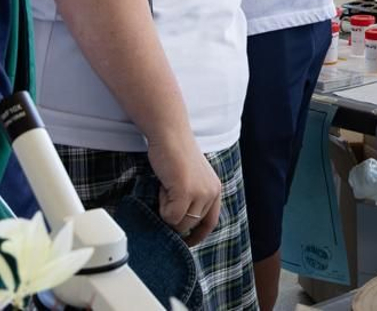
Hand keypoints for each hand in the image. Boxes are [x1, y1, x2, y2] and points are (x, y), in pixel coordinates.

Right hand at [148, 132, 221, 246]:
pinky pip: (170, 216)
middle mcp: (212, 192)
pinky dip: (162, 206)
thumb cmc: (175, 154)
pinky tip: (164, 185)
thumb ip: (191, 198)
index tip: (185, 243)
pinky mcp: (186, 192)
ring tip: (167, 187)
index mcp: (215, 189)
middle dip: (174, 217)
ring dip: (166, 210)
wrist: (170, 134)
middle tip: (167, 193)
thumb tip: (178, 227)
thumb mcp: (190, 179)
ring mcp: (200, 193)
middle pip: (190, 226)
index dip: (197, 236)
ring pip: (179, 223)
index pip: (210, 222)